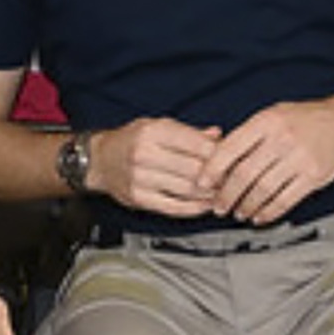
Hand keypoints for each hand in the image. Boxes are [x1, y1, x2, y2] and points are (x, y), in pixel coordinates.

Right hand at [86, 117, 224, 218]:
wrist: (99, 159)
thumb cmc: (131, 140)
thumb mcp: (158, 125)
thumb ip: (190, 132)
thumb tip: (218, 135)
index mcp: (154, 131)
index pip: (197, 144)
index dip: (220, 154)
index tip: (233, 160)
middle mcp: (146, 154)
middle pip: (194, 169)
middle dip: (218, 177)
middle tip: (233, 181)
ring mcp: (142, 178)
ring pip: (187, 190)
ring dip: (210, 195)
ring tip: (223, 194)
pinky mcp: (140, 198)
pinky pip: (174, 207)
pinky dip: (194, 209)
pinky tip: (205, 206)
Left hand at [198, 100, 333, 223]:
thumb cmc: (305, 119)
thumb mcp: (274, 114)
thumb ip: (249, 135)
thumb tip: (219, 161)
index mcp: (267, 121)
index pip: (230, 148)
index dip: (211, 170)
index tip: (201, 184)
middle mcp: (282, 138)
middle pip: (244, 174)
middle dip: (226, 195)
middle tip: (217, 206)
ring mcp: (299, 158)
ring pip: (263, 190)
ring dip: (246, 206)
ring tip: (238, 212)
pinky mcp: (313, 176)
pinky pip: (285, 200)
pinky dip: (268, 212)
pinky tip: (259, 216)